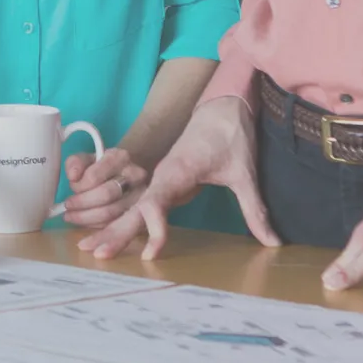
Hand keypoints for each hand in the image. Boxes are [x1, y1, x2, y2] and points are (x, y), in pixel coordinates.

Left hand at [60, 148, 148, 230]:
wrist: (126, 174)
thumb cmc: (102, 168)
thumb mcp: (87, 159)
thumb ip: (75, 163)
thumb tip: (73, 176)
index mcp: (120, 157)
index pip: (95, 175)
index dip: (79, 185)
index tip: (71, 186)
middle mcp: (135, 175)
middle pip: (106, 195)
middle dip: (82, 203)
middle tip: (68, 206)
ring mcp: (141, 196)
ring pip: (111, 213)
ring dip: (86, 217)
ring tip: (71, 216)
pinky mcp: (140, 215)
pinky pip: (115, 224)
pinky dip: (96, 225)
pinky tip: (85, 222)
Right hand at [82, 97, 278, 260]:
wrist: (222, 108)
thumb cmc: (230, 135)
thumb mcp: (245, 173)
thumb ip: (255, 209)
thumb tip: (272, 242)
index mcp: (177, 170)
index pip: (156, 202)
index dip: (153, 228)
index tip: (152, 253)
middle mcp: (162, 177)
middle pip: (134, 207)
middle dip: (115, 231)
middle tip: (97, 254)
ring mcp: (160, 180)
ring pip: (131, 206)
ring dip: (111, 227)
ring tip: (90, 248)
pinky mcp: (163, 184)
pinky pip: (139, 205)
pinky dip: (122, 219)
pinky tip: (108, 234)